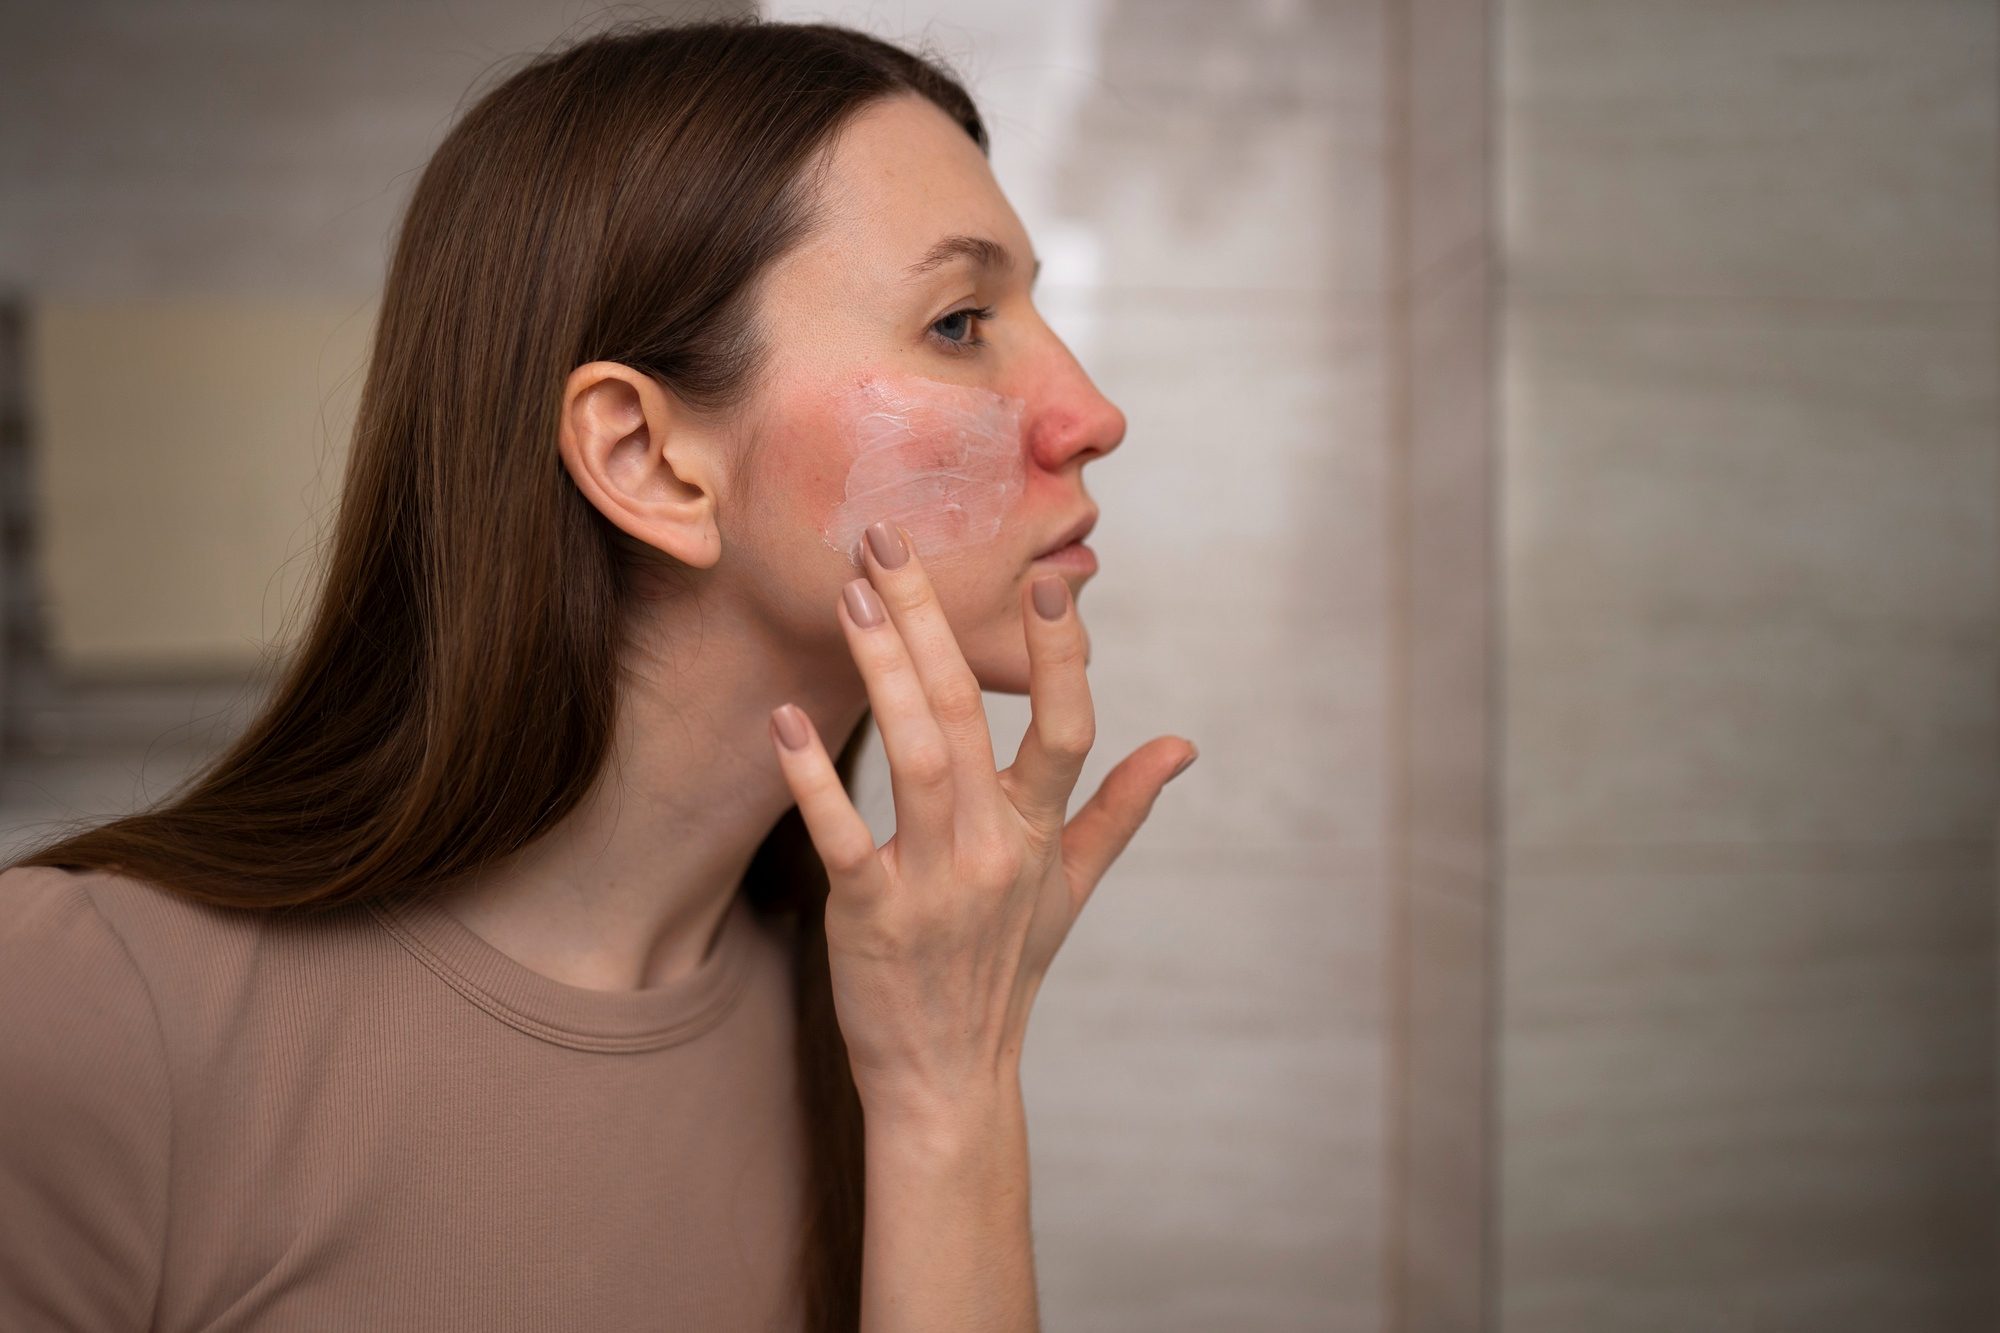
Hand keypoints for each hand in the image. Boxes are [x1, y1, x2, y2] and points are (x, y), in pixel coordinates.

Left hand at [767, 520, 1195, 1121]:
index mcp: (1041, 831)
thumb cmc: (1008, 968)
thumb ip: (1120, 807)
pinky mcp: (872, 914)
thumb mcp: (1073, 888)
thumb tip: (1181, 746)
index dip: (1060, 657)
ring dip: (882, 671)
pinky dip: (814, 777)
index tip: (1050, 583)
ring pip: (914, 754)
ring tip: (850, 596)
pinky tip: (785, 720)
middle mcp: (996, 847)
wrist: (951, 1073)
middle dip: (928, 621)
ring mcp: (935, 880)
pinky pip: (844, 833)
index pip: (1068, 728)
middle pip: (969, 713)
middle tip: (886, 539)